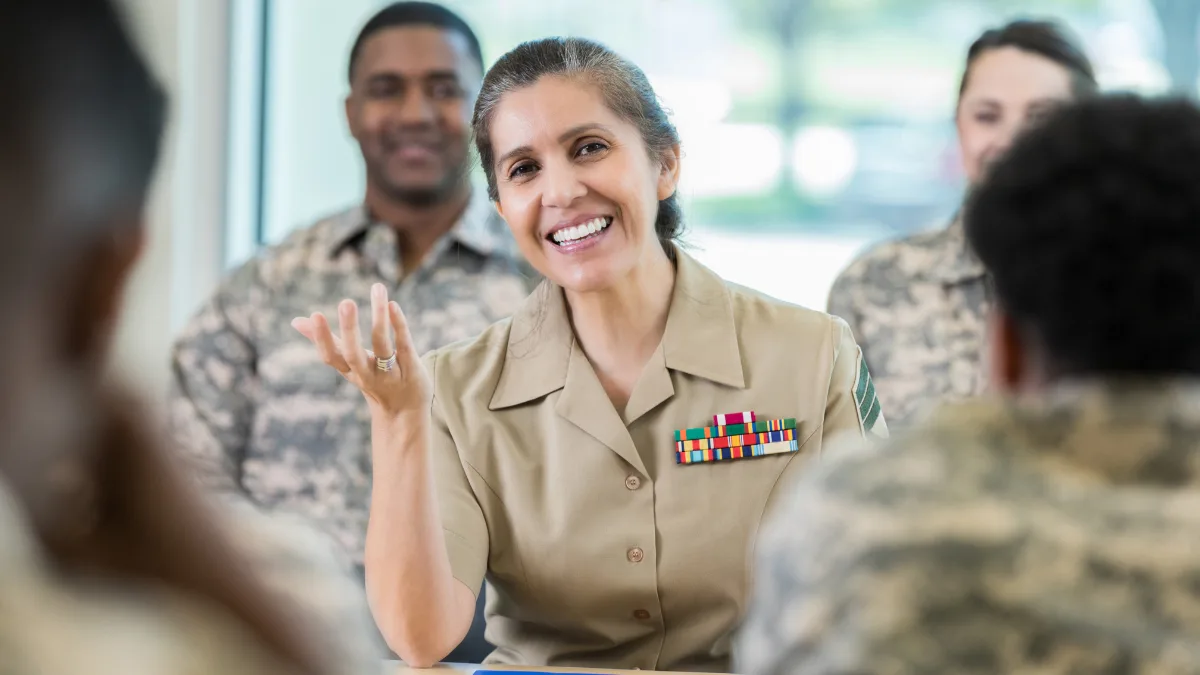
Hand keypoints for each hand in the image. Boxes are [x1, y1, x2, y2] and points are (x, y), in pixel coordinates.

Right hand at [292, 283, 430, 416]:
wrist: (405, 412)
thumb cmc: (373, 380)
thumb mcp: (348, 364)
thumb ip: (327, 341)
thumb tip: (296, 321)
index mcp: (349, 370)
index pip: (331, 357)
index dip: (321, 339)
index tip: (315, 315)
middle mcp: (367, 373)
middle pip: (354, 354)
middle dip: (349, 329)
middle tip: (346, 302)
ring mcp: (390, 372)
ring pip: (383, 344)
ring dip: (380, 316)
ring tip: (378, 288)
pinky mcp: (411, 367)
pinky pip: (404, 345)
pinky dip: (399, 325)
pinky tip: (393, 304)